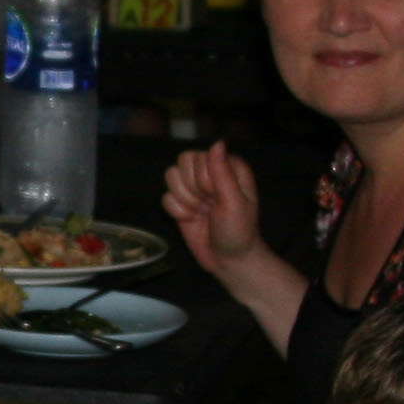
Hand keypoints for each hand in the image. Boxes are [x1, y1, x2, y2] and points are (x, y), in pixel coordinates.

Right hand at [162, 139, 263, 272]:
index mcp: (228, 166)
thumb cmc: (238, 231)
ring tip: (201, 212)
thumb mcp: (234, 202)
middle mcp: (209, 172)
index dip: (203, 178)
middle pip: (182, 163)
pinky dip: (177, 212)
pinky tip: (192, 220)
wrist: (228, 260)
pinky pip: (165, 197)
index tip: (216, 196)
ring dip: (185, 200)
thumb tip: (217, 143)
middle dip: (193, 189)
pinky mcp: (180, 202)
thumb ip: (222, 173)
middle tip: (209, 205)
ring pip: (171, 177)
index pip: (199, 156)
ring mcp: (193, 187)